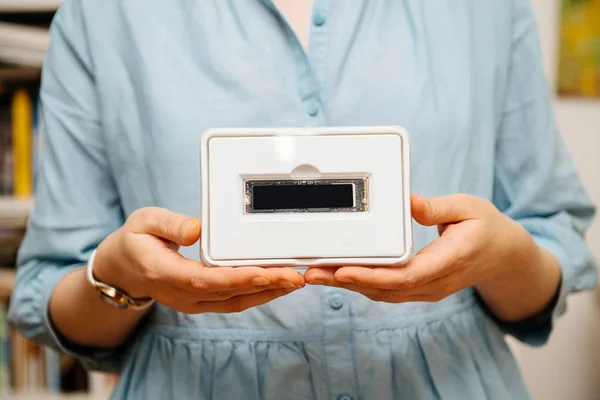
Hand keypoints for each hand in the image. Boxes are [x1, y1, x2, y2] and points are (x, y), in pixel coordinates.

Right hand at [93, 207, 304, 313]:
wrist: (122, 269)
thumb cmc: (134, 241)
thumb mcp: (144, 222)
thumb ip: (170, 224)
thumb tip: (197, 230)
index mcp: (165, 273)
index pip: (207, 279)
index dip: (239, 278)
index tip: (268, 273)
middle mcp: (181, 294)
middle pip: (229, 294)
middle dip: (266, 286)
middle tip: (296, 275)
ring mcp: (192, 301)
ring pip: (235, 302)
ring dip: (267, 293)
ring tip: (294, 280)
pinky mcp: (201, 301)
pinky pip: (233, 301)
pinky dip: (257, 294)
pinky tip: (276, 284)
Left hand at [304, 193, 544, 304]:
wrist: (505, 256)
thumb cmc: (487, 228)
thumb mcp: (469, 208)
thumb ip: (437, 208)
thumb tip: (408, 201)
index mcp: (449, 261)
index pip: (405, 276)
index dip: (371, 276)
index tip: (342, 270)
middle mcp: (435, 282)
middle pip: (384, 289)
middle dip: (345, 282)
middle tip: (312, 272)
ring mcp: (427, 289)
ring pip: (381, 294)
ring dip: (348, 286)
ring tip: (316, 274)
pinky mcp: (419, 288)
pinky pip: (386, 291)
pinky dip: (360, 285)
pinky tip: (339, 276)